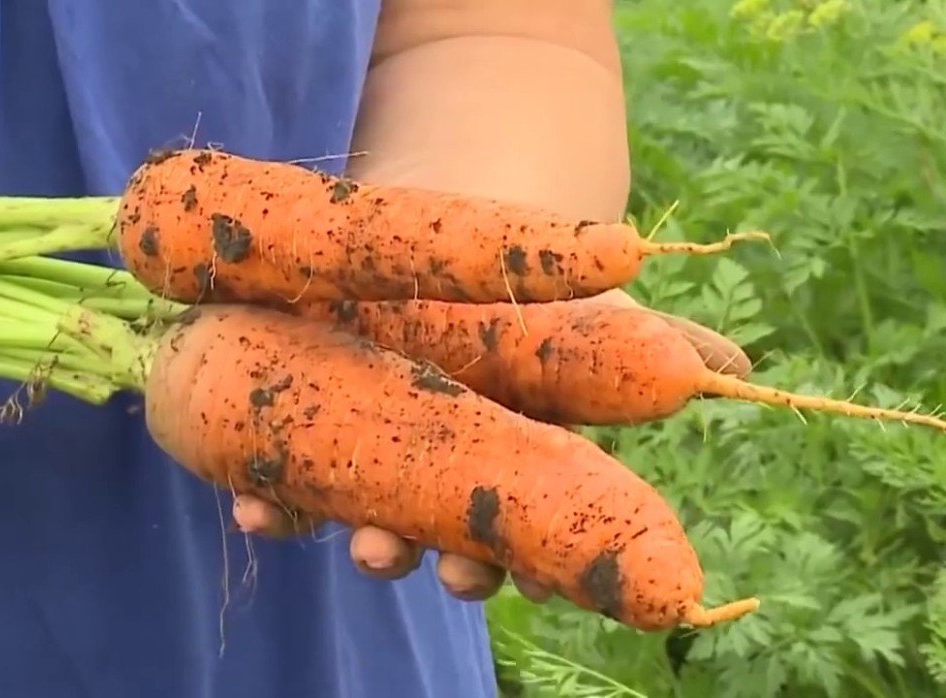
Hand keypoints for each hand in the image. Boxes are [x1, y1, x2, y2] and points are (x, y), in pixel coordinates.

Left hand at [230, 290, 750, 602]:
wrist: (436, 236)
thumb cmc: (522, 292)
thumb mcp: (579, 314)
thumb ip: (651, 341)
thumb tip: (739, 364)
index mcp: (506, 469)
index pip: (518, 539)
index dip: (518, 569)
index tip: (516, 580)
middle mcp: (436, 482)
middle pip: (428, 540)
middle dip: (416, 557)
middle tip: (400, 557)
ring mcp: (369, 462)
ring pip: (358, 518)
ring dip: (349, 538)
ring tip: (347, 538)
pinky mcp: (308, 428)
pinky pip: (284, 479)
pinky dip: (271, 502)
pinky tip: (257, 508)